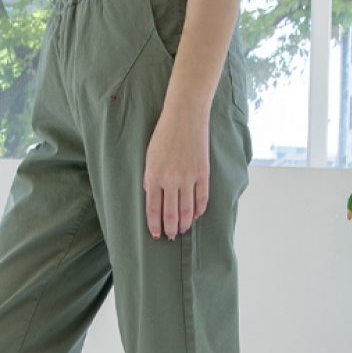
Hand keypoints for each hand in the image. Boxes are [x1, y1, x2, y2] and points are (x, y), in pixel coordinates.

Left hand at [143, 103, 210, 240]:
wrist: (185, 116)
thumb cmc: (164, 134)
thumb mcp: (149, 158)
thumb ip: (151, 180)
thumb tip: (155, 200)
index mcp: (154, 176)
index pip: (153, 209)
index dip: (155, 225)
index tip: (156, 235)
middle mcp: (171, 180)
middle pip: (171, 214)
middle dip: (170, 229)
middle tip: (170, 236)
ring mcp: (188, 177)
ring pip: (187, 210)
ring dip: (184, 223)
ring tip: (182, 230)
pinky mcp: (202, 173)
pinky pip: (202, 198)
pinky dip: (198, 210)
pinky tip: (195, 216)